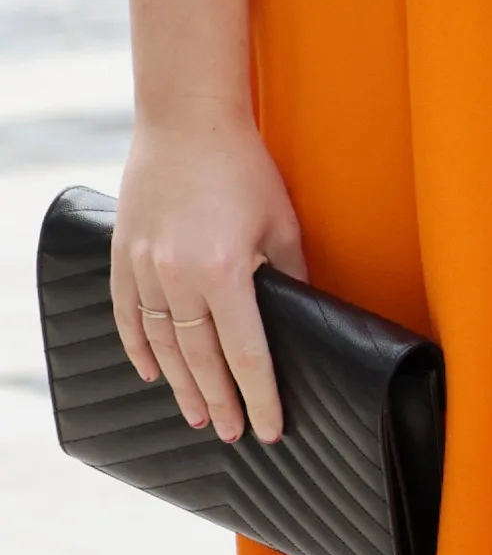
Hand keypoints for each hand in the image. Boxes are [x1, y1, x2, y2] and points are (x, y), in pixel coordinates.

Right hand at [112, 118, 305, 443]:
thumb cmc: (244, 168)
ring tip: (198, 415)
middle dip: (220, 401)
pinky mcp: (124, 255)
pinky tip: (151, 373)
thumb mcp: (283, 224)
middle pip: (201, 359)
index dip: (259, 396)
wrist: (187, 121)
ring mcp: (144, 267)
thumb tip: (305, 315)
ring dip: (181, 385)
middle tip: (232, 433)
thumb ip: (291, 275)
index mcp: (226, 271)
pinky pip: (127, 315)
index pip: (245, 354)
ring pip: (162, 344)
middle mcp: (179, 276)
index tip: (269, 428)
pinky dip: (139, 348)